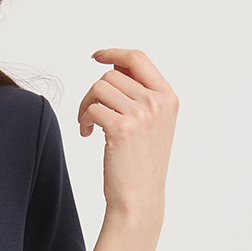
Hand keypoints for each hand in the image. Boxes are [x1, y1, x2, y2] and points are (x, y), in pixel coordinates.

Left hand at [79, 49, 178, 221]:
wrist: (139, 197)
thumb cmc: (140, 163)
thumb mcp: (150, 124)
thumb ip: (138, 95)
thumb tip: (114, 67)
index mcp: (168, 97)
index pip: (138, 58)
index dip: (114, 53)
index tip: (97, 56)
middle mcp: (158, 102)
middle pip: (112, 75)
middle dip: (94, 93)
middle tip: (89, 114)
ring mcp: (141, 114)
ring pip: (99, 88)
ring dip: (86, 105)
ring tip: (88, 125)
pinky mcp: (122, 128)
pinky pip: (92, 108)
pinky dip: (84, 119)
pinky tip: (87, 134)